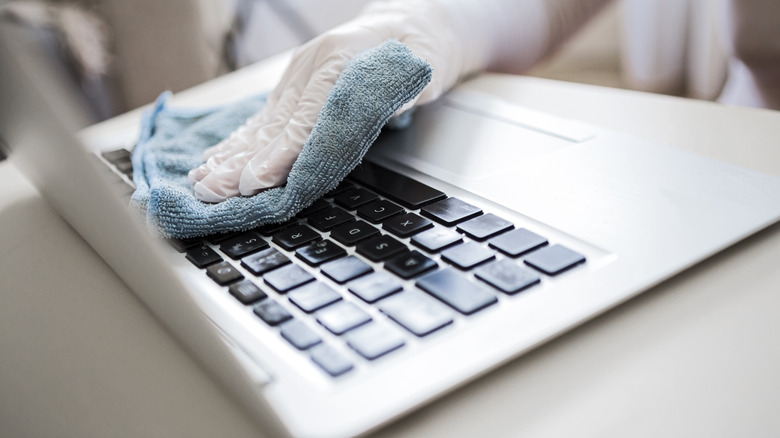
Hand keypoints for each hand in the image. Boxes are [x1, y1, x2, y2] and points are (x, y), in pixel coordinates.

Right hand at [187, 0, 474, 201]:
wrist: (408, 24)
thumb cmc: (416, 50)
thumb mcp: (420, 70)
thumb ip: (393, 96)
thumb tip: (367, 120)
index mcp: (339, 57)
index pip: (307, 115)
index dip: (281, 151)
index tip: (259, 179)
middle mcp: (310, 65)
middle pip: (275, 123)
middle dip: (243, 162)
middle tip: (214, 192)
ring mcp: (298, 75)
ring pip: (262, 122)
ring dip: (231, 156)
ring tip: (203, 183)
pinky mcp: (294, 86)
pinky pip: (263, 117)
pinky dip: (239, 141)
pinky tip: (216, 158)